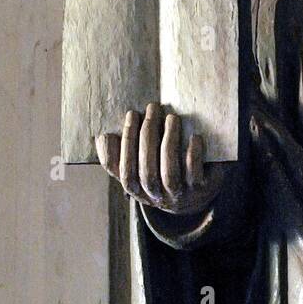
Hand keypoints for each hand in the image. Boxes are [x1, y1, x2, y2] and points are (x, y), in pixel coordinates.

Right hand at [95, 102, 222, 215]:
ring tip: (172, 118)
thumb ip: (122, 153)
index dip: (123, 146)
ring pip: (169, 174)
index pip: (123, 172)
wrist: (197, 193)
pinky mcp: (200, 189)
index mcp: (137, 188)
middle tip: (152, 108)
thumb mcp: (140, 166)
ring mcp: (178, 194)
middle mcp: (156, 195)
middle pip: (146, 172)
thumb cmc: (163, 169)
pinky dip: (193, 155)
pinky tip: (194, 136)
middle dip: (147, 137)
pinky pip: (194, 175)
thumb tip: (102, 135)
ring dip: (169, 143)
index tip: (130, 115)